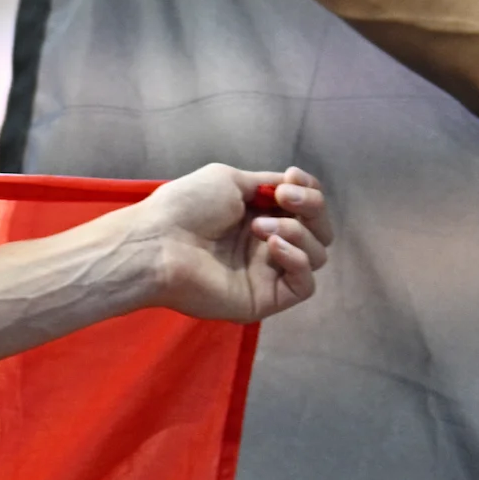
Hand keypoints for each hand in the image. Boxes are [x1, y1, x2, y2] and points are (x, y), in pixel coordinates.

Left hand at [128, 163, 332, 323]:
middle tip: (284, 199)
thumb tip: (290, 188)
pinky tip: (272, 247)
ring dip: (297, 232)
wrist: (159, 243)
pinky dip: (297, 260)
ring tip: (260, 228)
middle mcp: (267, 243)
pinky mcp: (267, 299)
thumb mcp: (229, 180)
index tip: (291, 180)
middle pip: (319, 230)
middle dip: (312, 207)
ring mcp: (268, 272)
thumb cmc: (186, 206)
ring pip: (316, 255)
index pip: (307, 206)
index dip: (309, 191)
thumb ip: (265, 184)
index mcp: (259, 214)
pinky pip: (305, 285)